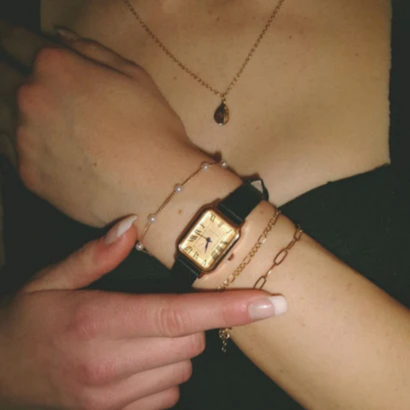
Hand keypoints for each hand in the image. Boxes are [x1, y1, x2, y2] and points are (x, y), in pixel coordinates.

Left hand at [0, 23, 196, 226]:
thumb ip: (90, 50)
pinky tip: (50, 149)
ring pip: (1, 115)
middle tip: (38, 89)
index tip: (19, 49)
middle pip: (0, 77)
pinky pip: (11, 151)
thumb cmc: (153, 130)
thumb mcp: (133, 76)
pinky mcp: (28, 174)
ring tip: (48, 123)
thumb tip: (59, 36)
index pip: (14, 40)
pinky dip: (24, 144)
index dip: (15, 42)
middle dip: (11, 75)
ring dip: (15, 112)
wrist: (155, 188)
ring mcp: (25, 139)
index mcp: (56, 67)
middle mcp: (30, 98)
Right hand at [0, 215, 276, 409]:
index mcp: (99, 324)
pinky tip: (141, 361)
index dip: (230, 308)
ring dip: (179, 348)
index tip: (271, 303)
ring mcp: (113, 400)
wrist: (1, 372)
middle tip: (166, 305)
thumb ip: (95, 254)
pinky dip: (167, 375)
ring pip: (184, 369)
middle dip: (194, 322)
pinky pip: (169, 396)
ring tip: (145, 333)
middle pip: (192, 342)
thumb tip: (131, 224)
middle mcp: (111, 366)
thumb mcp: (52, 279)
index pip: (180, 315)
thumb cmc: (29, 320)